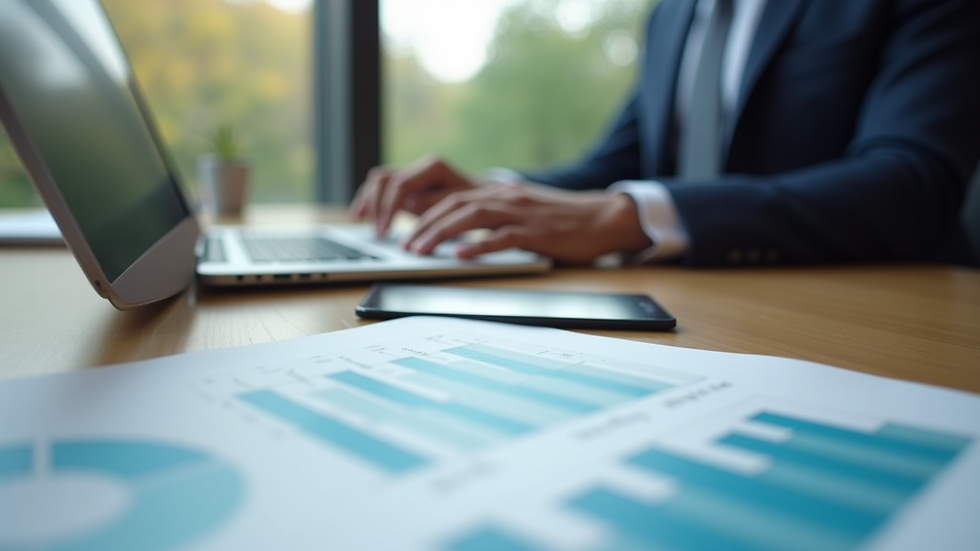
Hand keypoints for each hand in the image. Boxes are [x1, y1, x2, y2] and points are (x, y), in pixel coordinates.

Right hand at [350, 154, 477, 236]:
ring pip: (380, 180)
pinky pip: (382, 188)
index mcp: (434, 167)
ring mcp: (413, 175)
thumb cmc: (477, 204)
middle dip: (376, 205)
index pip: (401, 183)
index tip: (385, 230)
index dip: (389, 207)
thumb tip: (410, 202)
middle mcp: (420, 167)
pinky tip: (361, 215)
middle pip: (385, 179)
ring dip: (368, 200)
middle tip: (377, 233)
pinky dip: (370, 200)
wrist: (487, 199)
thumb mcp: (461, 207)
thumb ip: (436, 203)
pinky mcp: (408, 186)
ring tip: (361, 221)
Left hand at [402, 182, 652, 264]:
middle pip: (456, 205)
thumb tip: (461, 235)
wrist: (602, 219)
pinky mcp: (537, 233)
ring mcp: (522, 214)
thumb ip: (495, 219)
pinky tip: (460, 256)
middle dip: (425, 225)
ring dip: (441, 233)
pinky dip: (478, 246)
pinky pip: (502, 238)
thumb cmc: (562, 222)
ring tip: (421, 250)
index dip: (425, 212)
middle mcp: (508, 198)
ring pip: (472, 217)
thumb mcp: (523, 213)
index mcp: (502, 193)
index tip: (405, 230)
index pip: (454, 197)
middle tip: (405, 245)